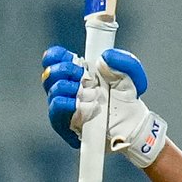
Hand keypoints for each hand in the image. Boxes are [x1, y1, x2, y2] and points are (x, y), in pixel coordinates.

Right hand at [40, 46, 167, 166]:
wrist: (133, 126)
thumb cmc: (127, 101)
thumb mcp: (132, 74)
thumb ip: (123, 60)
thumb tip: (104, 58)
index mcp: (77, 73)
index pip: (54, 58)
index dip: (57, 55)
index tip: (70, 57)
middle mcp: (66, 89)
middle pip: (49, 74)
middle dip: (64, 70)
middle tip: (82, 74)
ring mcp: (64, 107)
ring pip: (52, 92)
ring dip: (68, 88)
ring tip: (89, 93)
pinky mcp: (65, 126)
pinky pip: (56, 113)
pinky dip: (67, 105)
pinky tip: (79, 104)